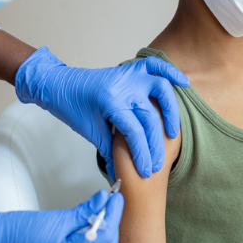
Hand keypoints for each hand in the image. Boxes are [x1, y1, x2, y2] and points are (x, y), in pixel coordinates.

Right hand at [0, 190, 123, 242]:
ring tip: (99, 215)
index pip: (104, 237)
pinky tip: (89, 228)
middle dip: (111, 225)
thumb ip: (84, 210)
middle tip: (110, 203)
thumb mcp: (57, 217)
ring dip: (104, 236)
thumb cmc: (19, 230)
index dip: (113, 215)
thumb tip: (103, 199)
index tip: (116, 198)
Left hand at [14, 46, 189, 179]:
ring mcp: (128, 75)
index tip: (145, 172)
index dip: (142, 155)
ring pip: (161, 90)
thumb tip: (121, 176)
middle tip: (157, 164)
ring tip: (172, 133)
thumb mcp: (90, 131)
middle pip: (150, 118)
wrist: (59, 84)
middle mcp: (123, 87)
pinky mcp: (130, 69)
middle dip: (155, 145)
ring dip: (171, 112)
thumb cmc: (72, 107)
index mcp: (110, 103)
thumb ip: (110, 150)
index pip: (135, 133)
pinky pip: (155, 66)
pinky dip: (170, 72)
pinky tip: (183, 82)